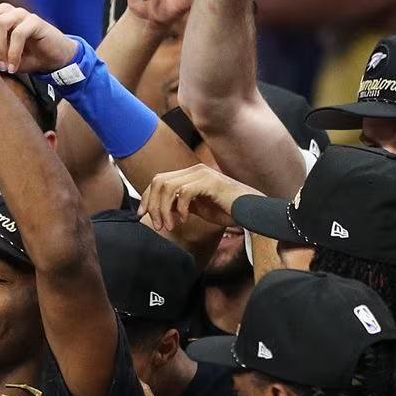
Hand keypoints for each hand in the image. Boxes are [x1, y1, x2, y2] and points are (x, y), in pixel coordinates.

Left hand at [0, 3, 77, 73]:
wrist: (54, 60)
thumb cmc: (27, 58)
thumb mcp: (3, 58)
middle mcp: (9, 12)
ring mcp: (22, 15)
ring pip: (0, 23)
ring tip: (3, 67)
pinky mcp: (35, 21)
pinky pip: (18, 34)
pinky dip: (13, 53)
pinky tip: (14, 66)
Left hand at [138, 163, 259, 233]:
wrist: (254, 211)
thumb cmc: (228, 210)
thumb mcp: (198, 208)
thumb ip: (180, 204)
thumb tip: (160, 209)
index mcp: (190, 174)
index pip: (159, 180)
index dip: (147, 197)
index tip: (142, 215)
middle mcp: (194, 170)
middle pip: (158, 181)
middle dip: (153, 205)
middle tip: (158, 225)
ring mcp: (202, 174)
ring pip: (167, 187)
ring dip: (164, 209)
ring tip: (170, 226)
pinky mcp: (210, 182)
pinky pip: (184, 192)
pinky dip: (180, 208)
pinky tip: (185, 219)